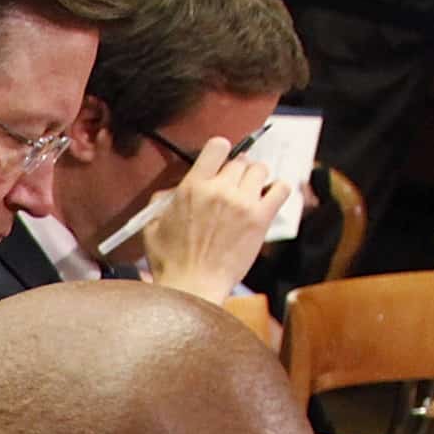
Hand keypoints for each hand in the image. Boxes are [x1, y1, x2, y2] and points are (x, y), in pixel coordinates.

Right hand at [136, 134, 284, 299]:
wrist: (192, 288)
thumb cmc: (171, 263)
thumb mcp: (153, 227)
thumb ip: (162, 201)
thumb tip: (175, 190)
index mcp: (192, 186)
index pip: (218, 146)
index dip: (220, 152)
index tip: (220, 164)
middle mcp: (219, 190)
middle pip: (241, 161)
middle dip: (236, 172)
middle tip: (232, 188)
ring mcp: (243, 203)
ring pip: (261, 169)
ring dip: (256, 179)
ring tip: (249, 193)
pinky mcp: (260, 218)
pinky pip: (281, 188)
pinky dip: (277, 190)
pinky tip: (268, 198)